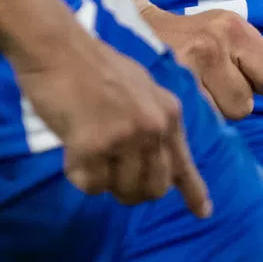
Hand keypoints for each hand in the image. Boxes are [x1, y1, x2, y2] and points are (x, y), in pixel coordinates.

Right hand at [11, 31, 210, 217]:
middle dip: (130, 188)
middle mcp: (153, 126)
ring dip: (102, 178)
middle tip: (109, 167)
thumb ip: (152, 121)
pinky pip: (91, 186)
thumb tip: (156, 159)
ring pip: (122, 191)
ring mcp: (126, 136)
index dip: (192, 192)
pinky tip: (73, 146)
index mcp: (167, 111)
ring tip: (88, 146)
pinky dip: (79, 173)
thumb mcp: (140, 88)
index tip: (204, 213)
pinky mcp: (95, 146)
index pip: (183, 162)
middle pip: (153, 188)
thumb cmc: (93, 65)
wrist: (58, 48)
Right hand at [131, 0, 262, 120]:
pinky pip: (196, 123)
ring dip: (207, 114)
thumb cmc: (183, 38)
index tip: (233, 78)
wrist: (129, 30)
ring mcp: (187, 64)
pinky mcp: (166, 86)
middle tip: (204, 87)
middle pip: (244, 105)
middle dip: (227, 103)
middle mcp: (213, 41)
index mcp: (232, 25)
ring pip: (219, 119)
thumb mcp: (218, 30)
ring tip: (189, 94)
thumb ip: (244, 56)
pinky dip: (191, 122)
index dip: (254, 83)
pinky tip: (181, 107)